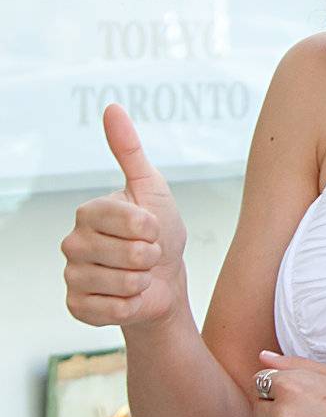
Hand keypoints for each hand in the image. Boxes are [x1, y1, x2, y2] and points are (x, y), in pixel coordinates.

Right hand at [61, 105, 188, 328]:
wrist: (163, 282)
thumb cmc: (159, 233)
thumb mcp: (153, 189)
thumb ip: (129, 150)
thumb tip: (112, 107)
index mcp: (89, 212)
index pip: (130, 220)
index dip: (153, 228)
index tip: (152, 228)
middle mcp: (72, 242)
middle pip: (130, 253)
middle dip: (152, 257)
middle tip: (148, 256)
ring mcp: (72, 275)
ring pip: (124, 282)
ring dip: (144, 281)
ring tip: (139, 275)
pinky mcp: (77, 306)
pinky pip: (114, 309)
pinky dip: (132, 305)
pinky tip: (129, 297)